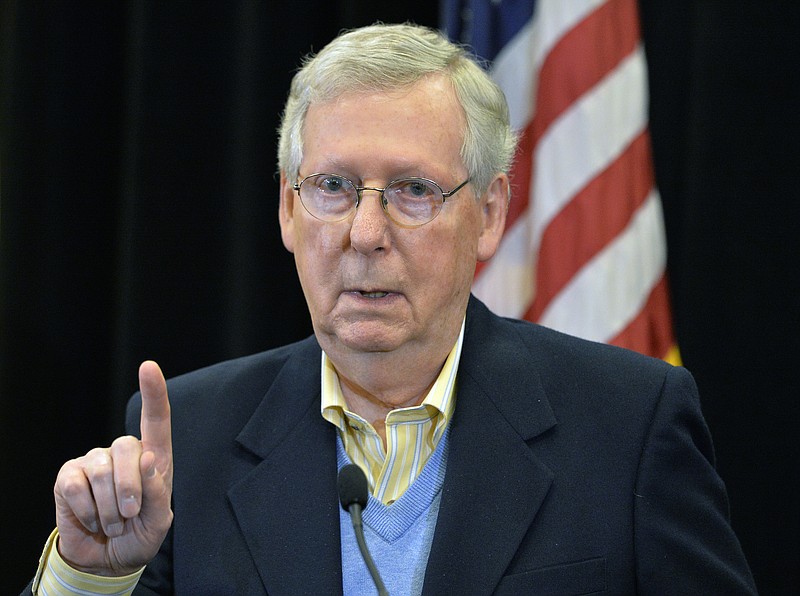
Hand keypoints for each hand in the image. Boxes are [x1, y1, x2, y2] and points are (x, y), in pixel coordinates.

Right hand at [53, 361, 173, 574]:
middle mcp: (123, 453)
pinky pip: (75, 486)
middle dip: (130, 488)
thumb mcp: (158, 522)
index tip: (149, 367)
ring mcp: (94, 461)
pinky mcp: (68, 476)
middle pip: (127, 448)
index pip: (156, 420)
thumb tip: (149, 459)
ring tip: (113, 523)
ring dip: (109, 507)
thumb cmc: (139, 534)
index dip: (153, 392)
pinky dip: (86, 510)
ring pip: (102, 471)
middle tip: (129, 516)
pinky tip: (92, 519)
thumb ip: (158, 494)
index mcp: (153, 458)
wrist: (107, 559)